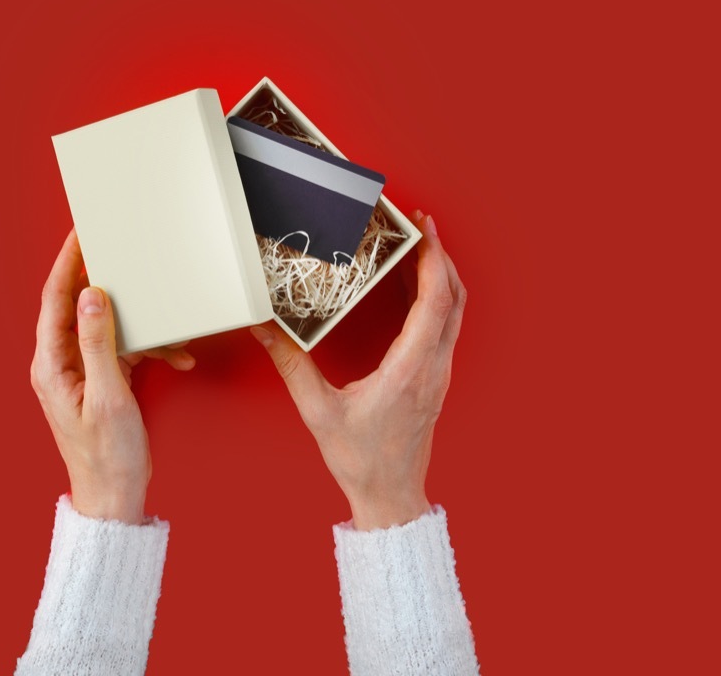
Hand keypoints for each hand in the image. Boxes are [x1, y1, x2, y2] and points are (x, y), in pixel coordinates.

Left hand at [30, 228, 194, 522]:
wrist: (115, 496)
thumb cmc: (106, 456)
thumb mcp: (107, 396)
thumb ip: (98, 342)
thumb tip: (91, 295)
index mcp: (51, 365)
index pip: (54, 300)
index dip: (66, 263)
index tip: (79, 233)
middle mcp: (61, 364)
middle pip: (78, 306)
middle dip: (102, 278)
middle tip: (119, 248)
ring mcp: (81, 372)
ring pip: (106, 326)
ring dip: (137, 321)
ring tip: (161, 311)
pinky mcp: (102, 381)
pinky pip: (123, 350)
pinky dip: (148, 347)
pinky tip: (175, 355)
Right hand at [249, 210, 465, 529]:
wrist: (390, 496)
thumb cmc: (360, 461)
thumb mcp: (318, 411)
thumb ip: (291, 364)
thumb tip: (265, 327)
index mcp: (410, 370)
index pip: (435, 301)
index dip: (434, 259)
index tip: (425, 229)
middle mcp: (433, 368)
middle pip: (454, 297)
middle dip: (441, 254)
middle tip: (420, 223)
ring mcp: (439, 374)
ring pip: (455, 312)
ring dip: (441, 274)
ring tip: (419, 245)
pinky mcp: (435, 379)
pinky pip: (445, 328)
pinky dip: (435, 297)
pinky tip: (413, 286)